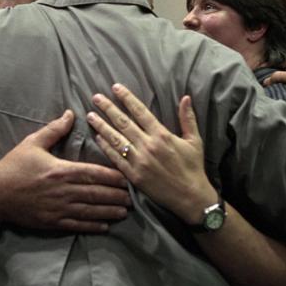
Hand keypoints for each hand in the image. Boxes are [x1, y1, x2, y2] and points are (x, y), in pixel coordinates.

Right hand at [0, 110, 130, 232]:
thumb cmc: (13, 166)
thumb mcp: (32, 142)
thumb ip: (54, 129)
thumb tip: (70, 113)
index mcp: (61, 170)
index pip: (93, 173)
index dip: (112, 177)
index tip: (127, 177)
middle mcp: (63, 191)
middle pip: (96, 194)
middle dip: (116, 196)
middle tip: (133, 197)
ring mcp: (58, 208)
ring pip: (90, 211)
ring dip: (109, 212)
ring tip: (125, 212)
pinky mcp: (52, 222)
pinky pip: (76, 225)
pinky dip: (92, 226)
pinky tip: (105, 226)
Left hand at [87, 84, 216, 225]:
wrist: (191, 197)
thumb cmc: (193, 167)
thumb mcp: (194, 141)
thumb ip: (188, 118)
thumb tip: (186, 97)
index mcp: (162, 135)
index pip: (140, 111)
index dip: (126, 98)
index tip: (115, 88)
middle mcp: (148, 146)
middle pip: (123, 122)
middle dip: (108, 108)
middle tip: (96, 98)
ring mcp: (139, 161)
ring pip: (116, 139)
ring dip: (101, 126)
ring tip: (91, 115)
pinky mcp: (134, 175)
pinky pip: (116, 158)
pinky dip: (106, 147)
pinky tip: (97, 137)